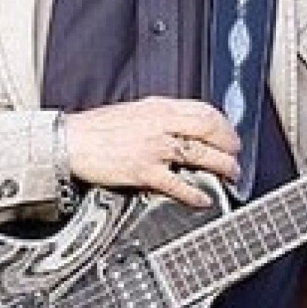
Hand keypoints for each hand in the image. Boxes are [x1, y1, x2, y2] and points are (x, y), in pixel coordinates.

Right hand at [63, 97, 240, 206]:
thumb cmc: (97, 129)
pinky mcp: (144, 171)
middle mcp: (161, 124)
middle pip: (209, 130)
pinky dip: (195, 193)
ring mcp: (154, 148)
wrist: (70, 141)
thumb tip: (181, 124)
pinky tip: (203, 199)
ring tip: (230, 175)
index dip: (223, 124)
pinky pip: (178, 184)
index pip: (203, 110)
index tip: (229, 134)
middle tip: (236, 155)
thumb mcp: (134, 112)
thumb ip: (160, 117)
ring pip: (201, 154)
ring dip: (222, 166)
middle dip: (230, 144)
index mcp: (159, 108)